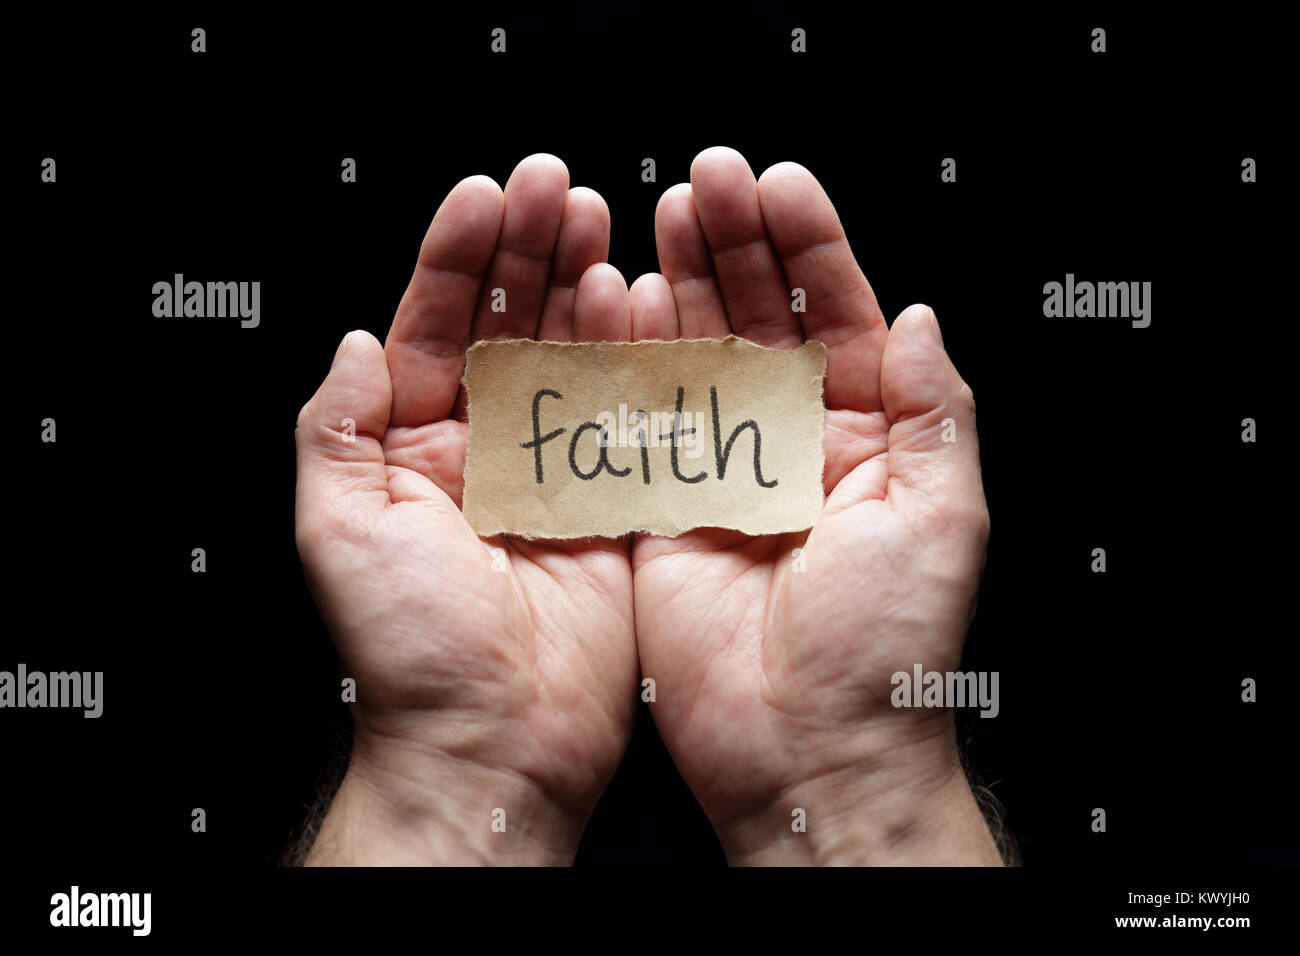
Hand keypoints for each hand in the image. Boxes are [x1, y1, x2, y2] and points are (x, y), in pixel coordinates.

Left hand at [294, 155, 640, 863]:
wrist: (496, 742)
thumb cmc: (409, 652)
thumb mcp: (338, 529)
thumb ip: (337, 429)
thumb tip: (355, 341)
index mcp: (415, 449)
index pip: (433, 327)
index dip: (457, 257)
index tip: (486, 196)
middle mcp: (487, 450)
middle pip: (508, 325)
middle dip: (529, 250)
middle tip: (556, 186)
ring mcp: (556, 473)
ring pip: (572, 357)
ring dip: (584, 284)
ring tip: (599, 222)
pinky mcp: (615, 504)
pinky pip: (629, 416)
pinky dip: (636, 357)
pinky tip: (639, 301)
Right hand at [632, 148, 1002, 864]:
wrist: (806, 749)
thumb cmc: (887, 648)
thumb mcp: (943, 515)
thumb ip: (934, 410)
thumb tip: (922, 317)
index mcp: (869, 439)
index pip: (842, 317)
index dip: (814, 247)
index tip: (781, 185)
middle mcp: (793, 445)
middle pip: (764, 320)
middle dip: (738, 243)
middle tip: (708, 177)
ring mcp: (724, 472)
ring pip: (699, 353)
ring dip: (682, 280)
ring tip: (664, 210)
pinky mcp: (662, 508)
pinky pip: (643, 418)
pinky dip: (630, 357)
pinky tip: (622, 297)